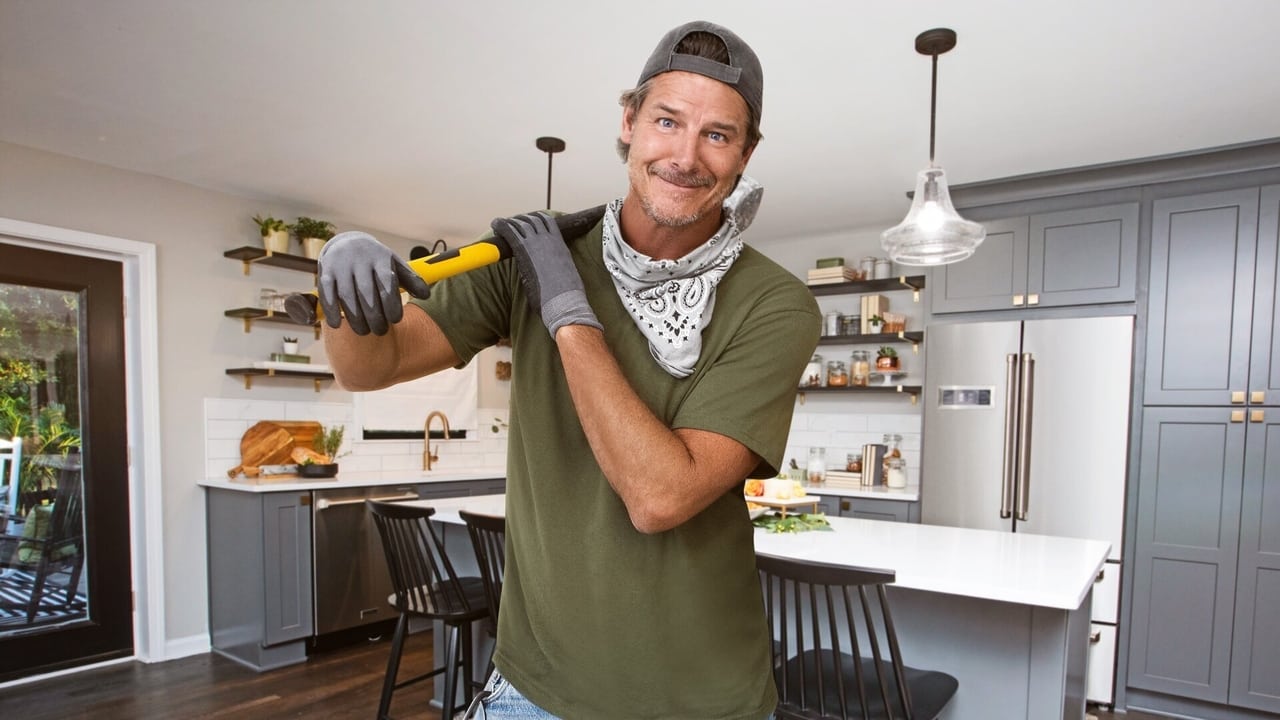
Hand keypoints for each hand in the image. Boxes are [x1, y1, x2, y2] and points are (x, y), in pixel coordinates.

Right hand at [316, 231, 430, 335]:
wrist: (347, 242)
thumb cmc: (376, 261)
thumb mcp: (395, 265)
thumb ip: (411, 280)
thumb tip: (426, 295)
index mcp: (380, 259)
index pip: (387, 284)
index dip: (391, 305)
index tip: (395, 320)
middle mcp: (360, 261)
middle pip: (367, 293)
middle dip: (375, 316)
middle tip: (380, 330)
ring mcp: (341, 266)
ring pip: (347, 296)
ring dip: (355, 317)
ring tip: (364, 331)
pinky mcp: (325, 272)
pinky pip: (327, 293)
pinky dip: (332, 310)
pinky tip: (337, 324)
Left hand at [491, 212, 601, 335]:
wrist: (564, 300)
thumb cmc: (566, 294)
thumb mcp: (566, 272)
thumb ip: (556, 264)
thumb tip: (549, 269)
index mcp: (560, 244)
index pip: (548, 222)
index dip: (537, 218)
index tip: (530, 220)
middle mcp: (548, 239)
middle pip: (533, 220)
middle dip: (521, 220)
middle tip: (513, 223)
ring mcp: (536, 243)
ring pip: (521, 223)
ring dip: (511, 222)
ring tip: (501, 224)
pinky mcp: (523, 250)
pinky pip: (510, 231)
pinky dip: (501, 226)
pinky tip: (495, 224)